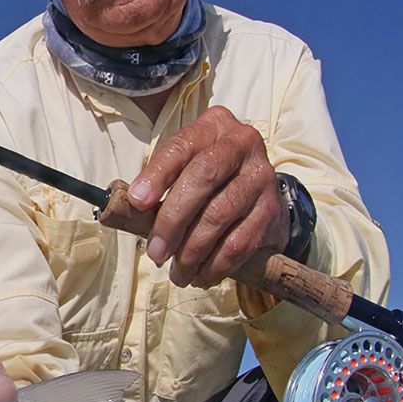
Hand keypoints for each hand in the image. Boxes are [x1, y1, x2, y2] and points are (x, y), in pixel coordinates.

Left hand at [127, 106, 289, 287]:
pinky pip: (240, 242)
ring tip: (177, 272)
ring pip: (220, 215)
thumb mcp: (183, 167)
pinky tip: (201, 276)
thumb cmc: (206, 178)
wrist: (257, 191)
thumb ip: (160, 184)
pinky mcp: (271, 209)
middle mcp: (242, 143)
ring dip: (192, 251)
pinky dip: (216, 265)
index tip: (137, 202)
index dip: (157, 175)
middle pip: (202, 178)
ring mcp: (261, 176)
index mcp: (213, 126)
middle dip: (172, 220)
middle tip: (156, 252)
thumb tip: (131, 213)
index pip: (180, 147)